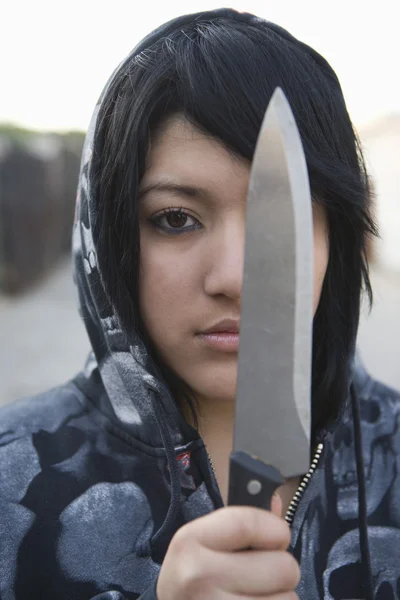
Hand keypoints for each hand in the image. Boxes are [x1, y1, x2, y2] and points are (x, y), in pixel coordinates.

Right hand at [157, 495, 299, 598]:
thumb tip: (278, 503)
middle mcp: (198, 576)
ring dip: (281, 597)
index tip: (279, 536)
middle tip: (263, 575)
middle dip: (282, 570)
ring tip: (256, 595)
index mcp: (190, 540)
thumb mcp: (206, 542)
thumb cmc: (194, 574)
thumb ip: (243, 523)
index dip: (276, 529)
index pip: (248, 523)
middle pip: (281, 567)